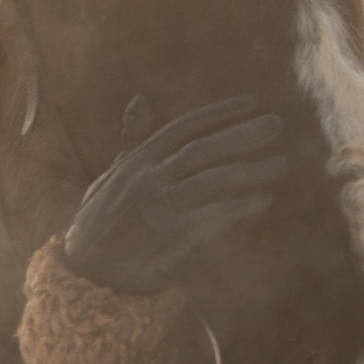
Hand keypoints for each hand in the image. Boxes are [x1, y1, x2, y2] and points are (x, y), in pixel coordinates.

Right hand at [61, 95, 285, 295]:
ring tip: (280, 166)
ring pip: (210, 180)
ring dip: (248, 172)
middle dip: (241, 136)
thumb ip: (134, 138)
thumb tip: (141, 99)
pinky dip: (238, 208)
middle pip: (202, 149)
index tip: (251, 104)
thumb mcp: (115, 172)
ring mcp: (158, 205)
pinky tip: (263, 201)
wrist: (84, 264)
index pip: (184, 127)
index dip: (218, 113)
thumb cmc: (102, 216)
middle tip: (276, 125)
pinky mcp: (168, 236)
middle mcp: (148, 177)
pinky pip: (210, 218)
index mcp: (140, 159)